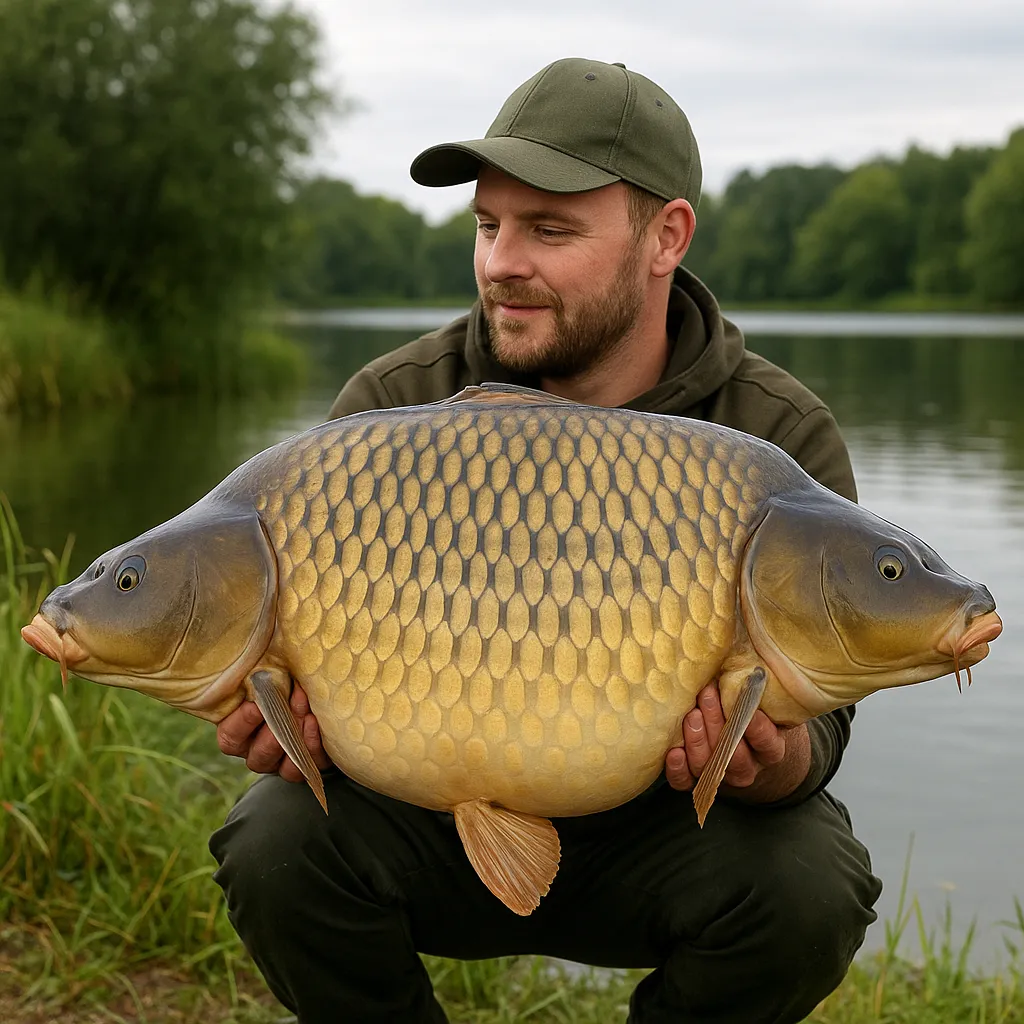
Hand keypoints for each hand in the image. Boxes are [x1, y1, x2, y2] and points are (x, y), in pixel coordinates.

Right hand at [216, 685, 329, 782]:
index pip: (229, 737)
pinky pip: (309, 766)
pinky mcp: (308, 766)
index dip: (240, 724)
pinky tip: (315, 722)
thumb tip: (259, 652)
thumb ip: (260, 674)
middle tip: (283, 712)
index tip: (255, 705)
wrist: (317, 697)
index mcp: (240, 732)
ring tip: (304, 716)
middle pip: (257, 758)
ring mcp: (283, 763)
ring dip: (294, 741)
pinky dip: (313, 745)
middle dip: (272, 736)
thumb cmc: (283, 682)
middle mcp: (258, 752)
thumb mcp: (269, 676)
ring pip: (283, 769)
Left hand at [665, 683, 810, 802]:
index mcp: (770, 748)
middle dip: (719, 723)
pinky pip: (686, 783)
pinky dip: (678, 770)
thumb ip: (758, 687)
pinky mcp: (697, 780)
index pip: (767, 744)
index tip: (748, 709)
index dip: (758, 728)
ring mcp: (722, 776)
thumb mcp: (763, 700)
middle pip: (734, 755)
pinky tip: (672, 752)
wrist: (746, 747)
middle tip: (707, 694)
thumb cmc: (752, 712)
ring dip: (698, 741)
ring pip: (709, 767)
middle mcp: (749, 767)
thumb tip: (747, 650)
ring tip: (690, 714)